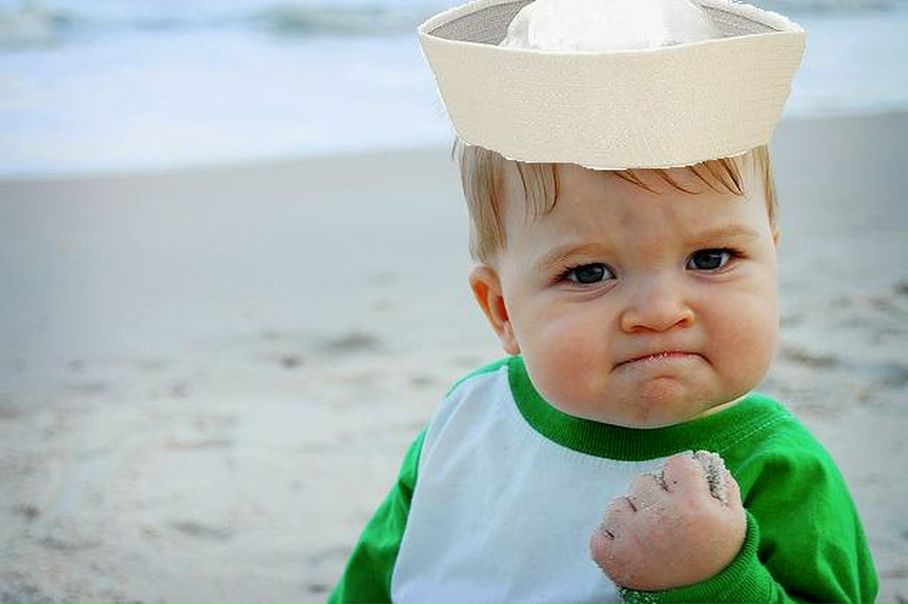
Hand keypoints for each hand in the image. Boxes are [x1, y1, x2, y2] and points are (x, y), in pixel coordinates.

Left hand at [589, 451, 745, 590]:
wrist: (708, 597)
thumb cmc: (719, 554)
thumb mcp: (733, 518)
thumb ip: (722, 483)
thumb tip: (703, 458)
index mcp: (691, 504)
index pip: (676, 463)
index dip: (681, 476)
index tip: (685, 490)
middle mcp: (659, 517)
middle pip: (642, 482)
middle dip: (654, 496)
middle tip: (668, 517)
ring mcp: (634, 537)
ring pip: (617, 505)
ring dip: (630, 516)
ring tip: (649, 534)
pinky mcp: (615, 559)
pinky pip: (598, 535)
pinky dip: (610, 540)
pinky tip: (631, 547)